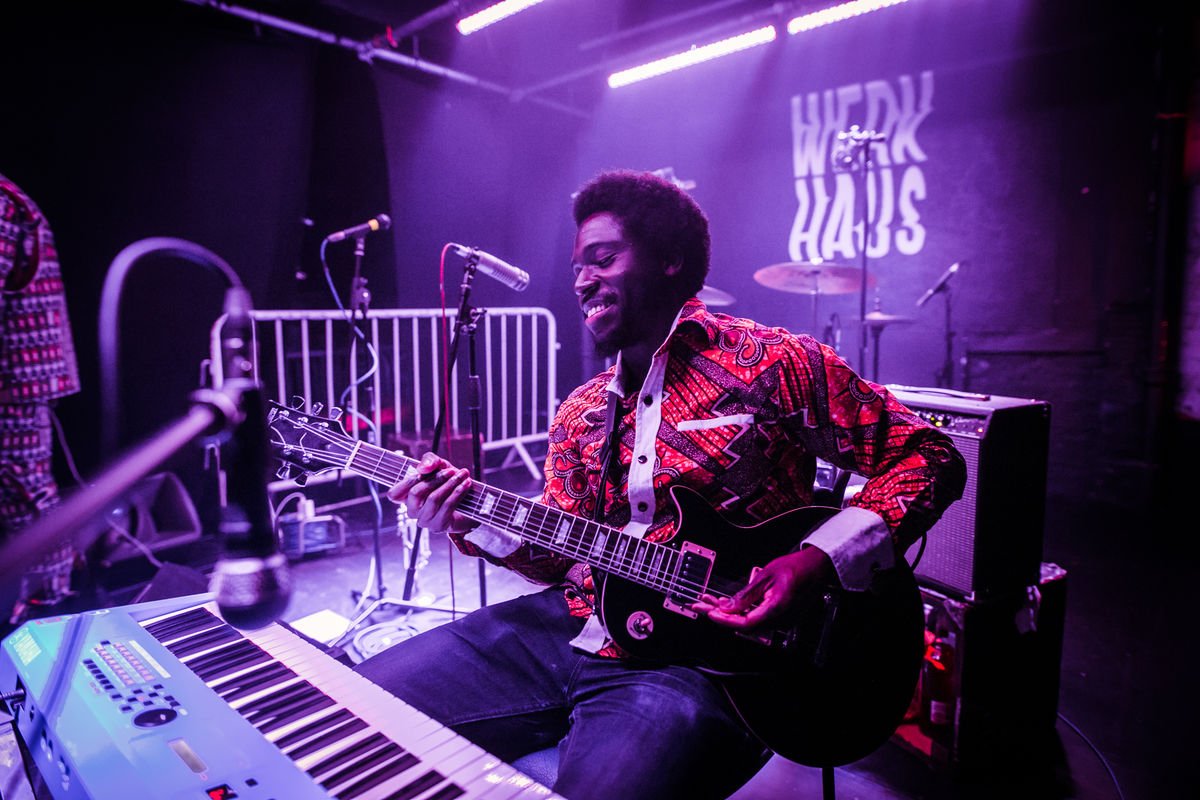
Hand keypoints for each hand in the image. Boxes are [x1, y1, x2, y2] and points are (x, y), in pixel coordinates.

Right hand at [386, 452, 475, 534]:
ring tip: (462, 475)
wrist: (468, 501)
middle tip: (451, 471)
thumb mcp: (438, 466)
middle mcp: (412, 511)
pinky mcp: (438, 526)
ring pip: (433, 499)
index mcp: (406, 497)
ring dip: (450, 484)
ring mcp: (424, 521)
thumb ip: (429, 461)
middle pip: (415, 493)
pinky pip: (447, 506)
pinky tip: (466, 484)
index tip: (424, 471)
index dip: (407, 481)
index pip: (394, 494)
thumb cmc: (447, 482)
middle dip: (435, 479)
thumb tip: (423, 468)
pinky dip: (458, 492)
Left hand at [692, 547, 834, 630]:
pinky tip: (729, 605)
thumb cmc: (795, 567)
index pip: (744, 623)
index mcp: (776, 609)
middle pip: (744, 625)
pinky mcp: (781, 617)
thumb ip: (746, 595)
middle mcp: (780, 620)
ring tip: (710, 603)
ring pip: (750, 623)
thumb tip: (727, 608)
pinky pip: (758, 619)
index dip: (724, 620)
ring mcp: (782, 621)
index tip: (708, 613)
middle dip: (721, 616)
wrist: (816, 567)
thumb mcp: (765, 576)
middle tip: (701, 607)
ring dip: (730, 614)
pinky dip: (742, 612)